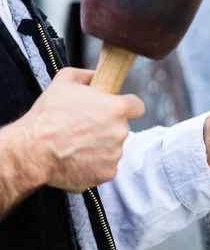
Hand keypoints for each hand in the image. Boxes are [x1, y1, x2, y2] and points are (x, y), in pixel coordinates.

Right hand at [18, 68, 144, 192]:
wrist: (32, 150)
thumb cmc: (47, 116)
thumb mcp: (64, 81)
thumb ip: (87, 75)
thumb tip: (97, 76)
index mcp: (116, 109)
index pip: (137, 107)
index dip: (126, 107)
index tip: (115, 110)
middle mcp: (121, 132)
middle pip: (121, 128)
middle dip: (107, 127)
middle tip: (84, 128)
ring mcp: (115, 154)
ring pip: (113, 148)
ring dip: (101, 147)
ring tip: (76, 145)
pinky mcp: (108, 173)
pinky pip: (106, 166)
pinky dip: (95, 165)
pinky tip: (77, 159)